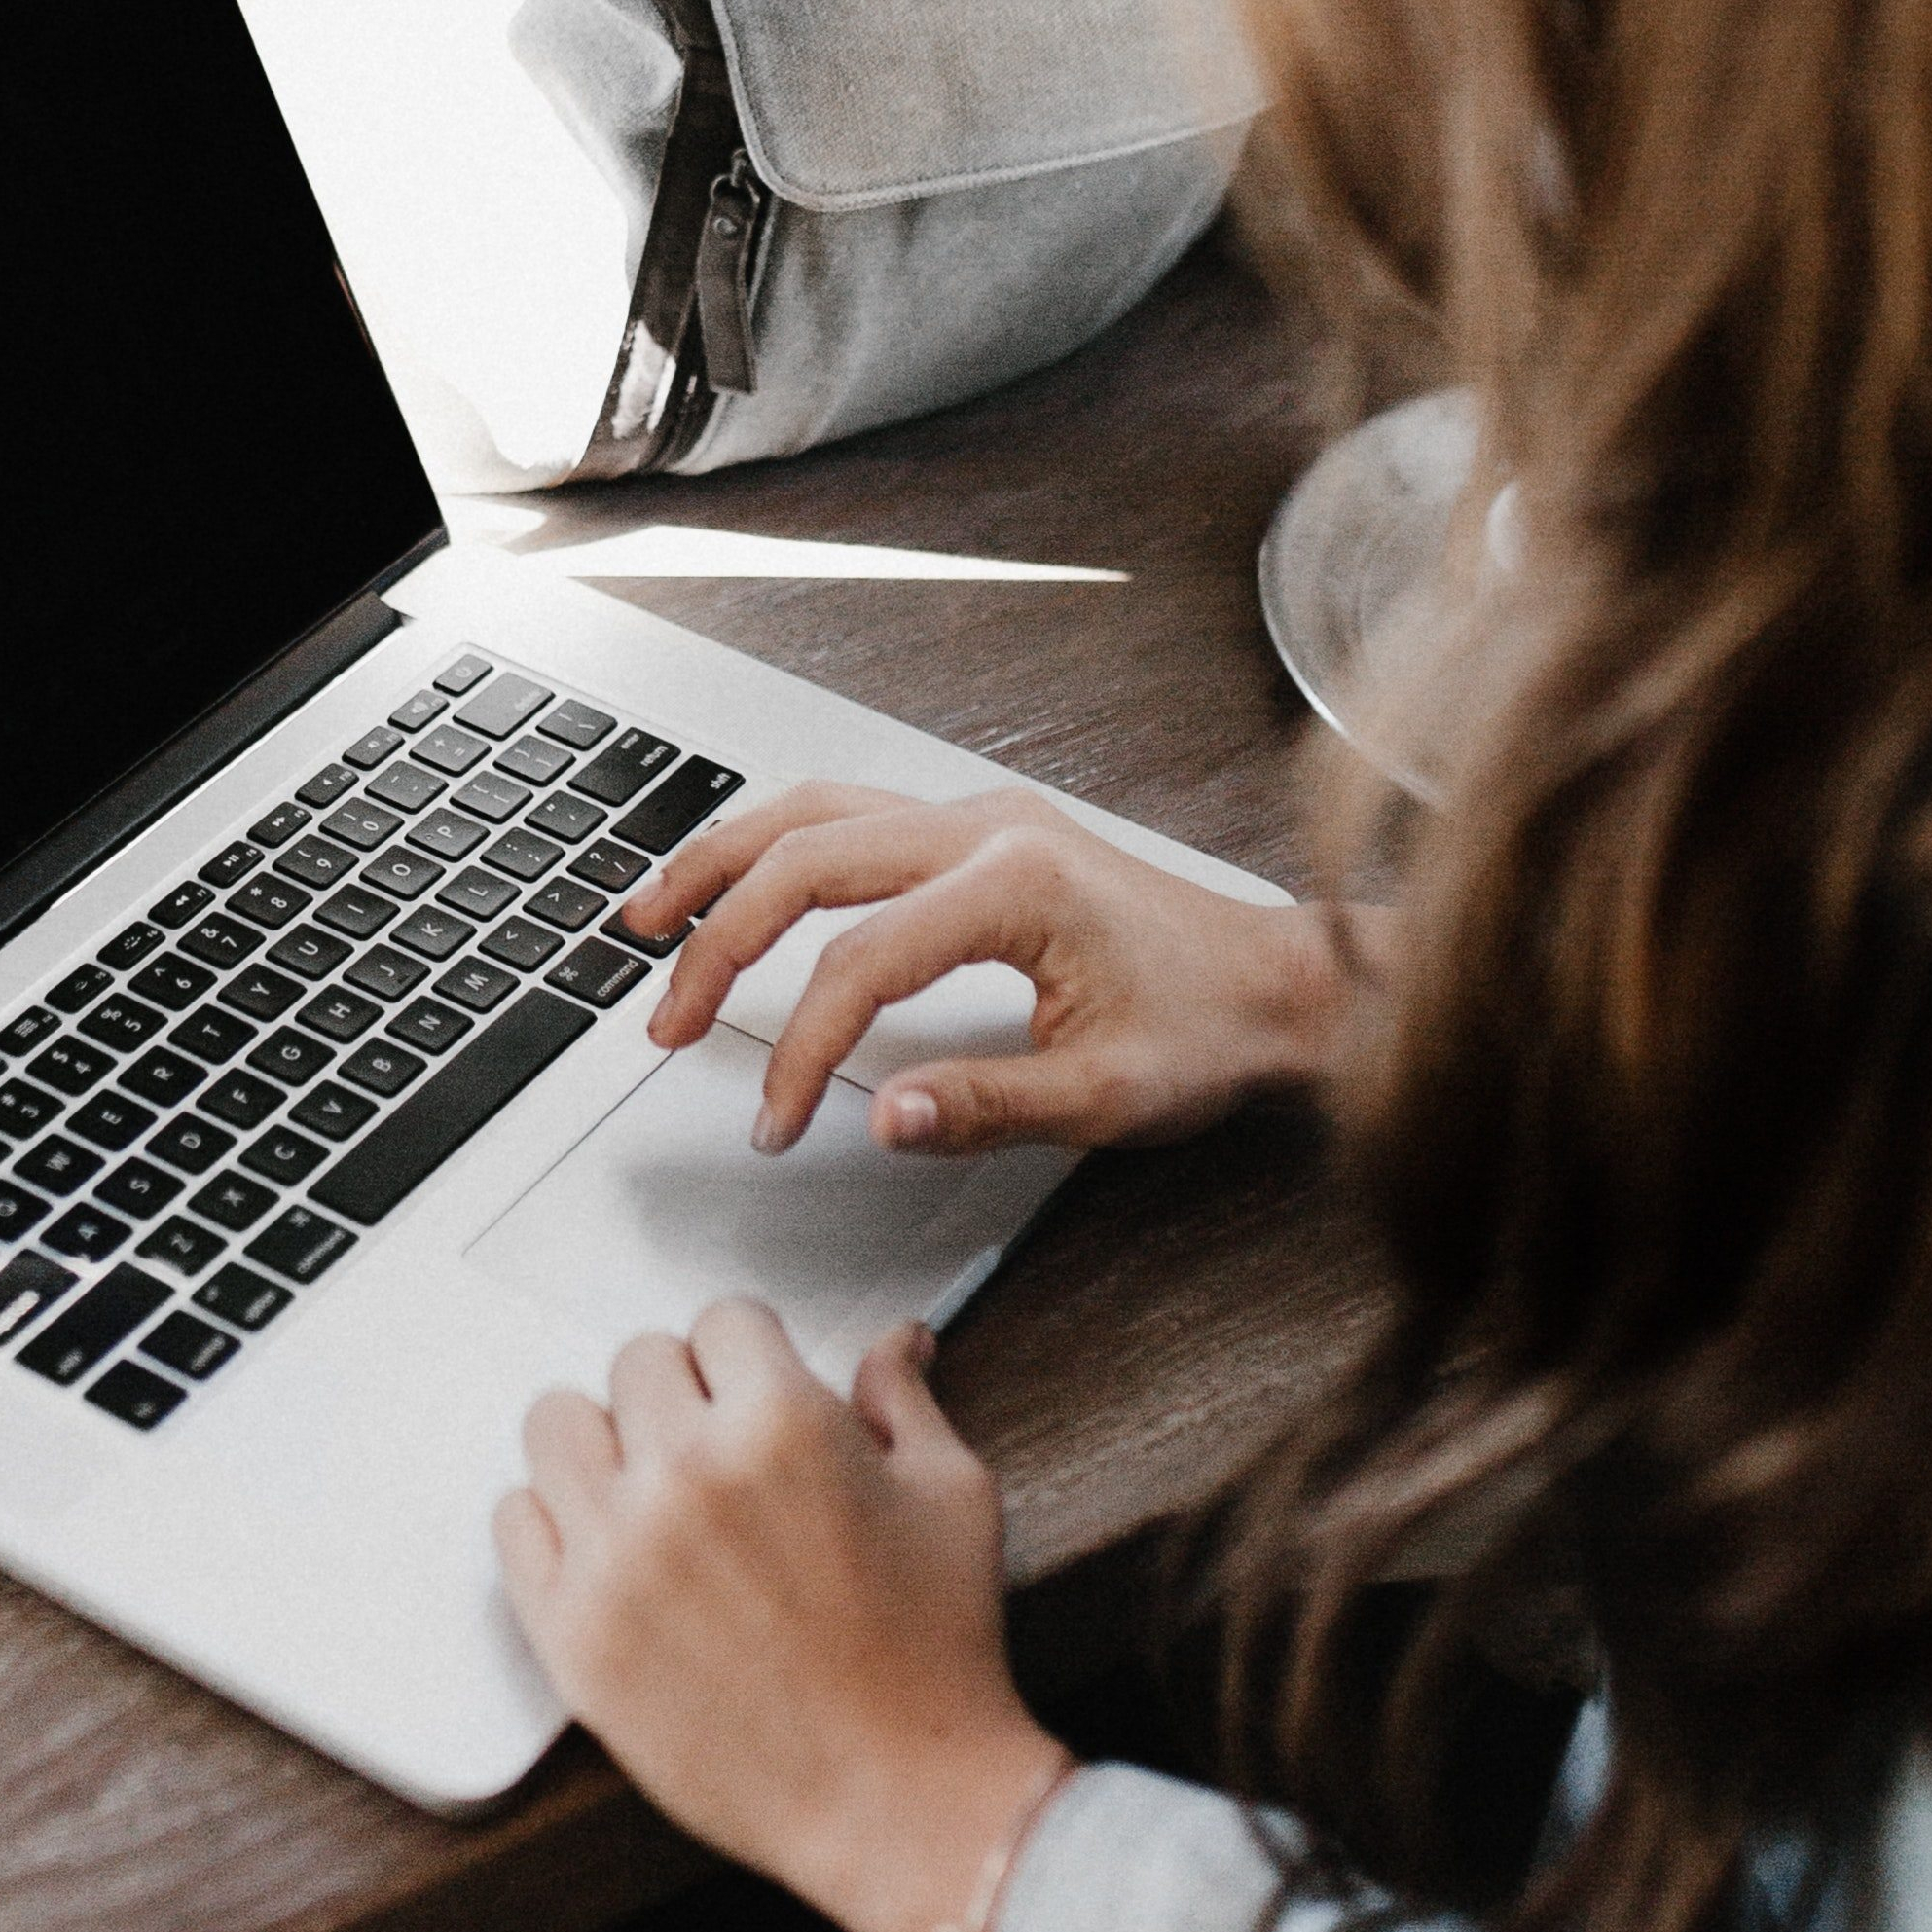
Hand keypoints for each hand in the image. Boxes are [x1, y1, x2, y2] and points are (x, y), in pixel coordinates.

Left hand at [495, 1304, 1068, 1931]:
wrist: (901, 1802)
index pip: (722, 1319)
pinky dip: (553, 1522)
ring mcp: (617, 1553)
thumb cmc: (936, 1656)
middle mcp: (685, 1474)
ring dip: (604, 1443)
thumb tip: (895, 1340)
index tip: (756, 1389)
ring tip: (649, 1488)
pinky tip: (607, 1546)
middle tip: (717, 1451)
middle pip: (636, 1362)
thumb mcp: (951, 1497)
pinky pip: (514, 1521)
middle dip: (683, 1394)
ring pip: (556, 1422)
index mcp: (780, 1424)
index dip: (750, 1356)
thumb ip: (902, 1400)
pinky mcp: (572, 1631)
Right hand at [631, 781, 1356, 1157]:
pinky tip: (736, 881)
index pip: (859, 963)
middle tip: (666, 1020)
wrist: (1282, 982)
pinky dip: (774, 846)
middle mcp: (986, 827)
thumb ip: (987, 1105)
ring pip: (812, 811)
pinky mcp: (978, 828)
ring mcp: (979, 815)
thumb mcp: (1108, 1097)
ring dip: (722, 863)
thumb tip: (881, 1116)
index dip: (800, 1049)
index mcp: (1016, 884)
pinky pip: (846, 813)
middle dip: (718, 942)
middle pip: (806, 859)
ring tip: (649, 919)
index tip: (775, 1120)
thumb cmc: (1211, 1032)